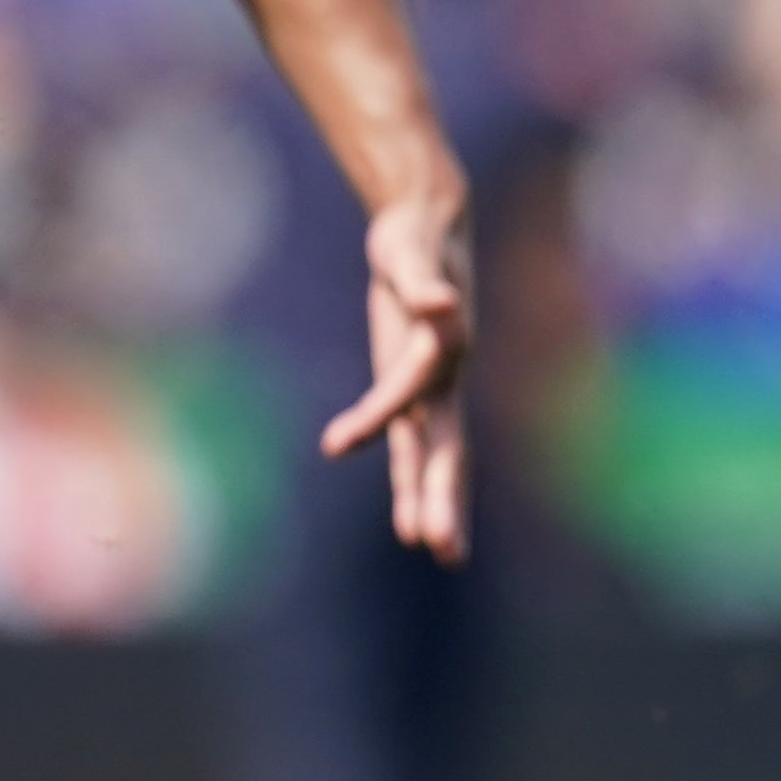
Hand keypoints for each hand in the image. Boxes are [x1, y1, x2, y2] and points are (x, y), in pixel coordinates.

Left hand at [321, 188, 473, 560]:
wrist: (426, 228)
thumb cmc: (415, 238)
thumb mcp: (412, 253)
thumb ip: (425, 283)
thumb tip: (444, 306)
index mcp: (444, 347)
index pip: (409, 392)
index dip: (376, 418)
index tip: (334, 445)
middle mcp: (442, 376)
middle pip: (446, 444)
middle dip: (442, 496)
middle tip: (442, 551)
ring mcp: (430, 387)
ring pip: (433, 454)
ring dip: (429, 500)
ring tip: (431, 551)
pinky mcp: (411, 387)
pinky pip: (411, 443)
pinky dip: (408, 477)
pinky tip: (407, 517)